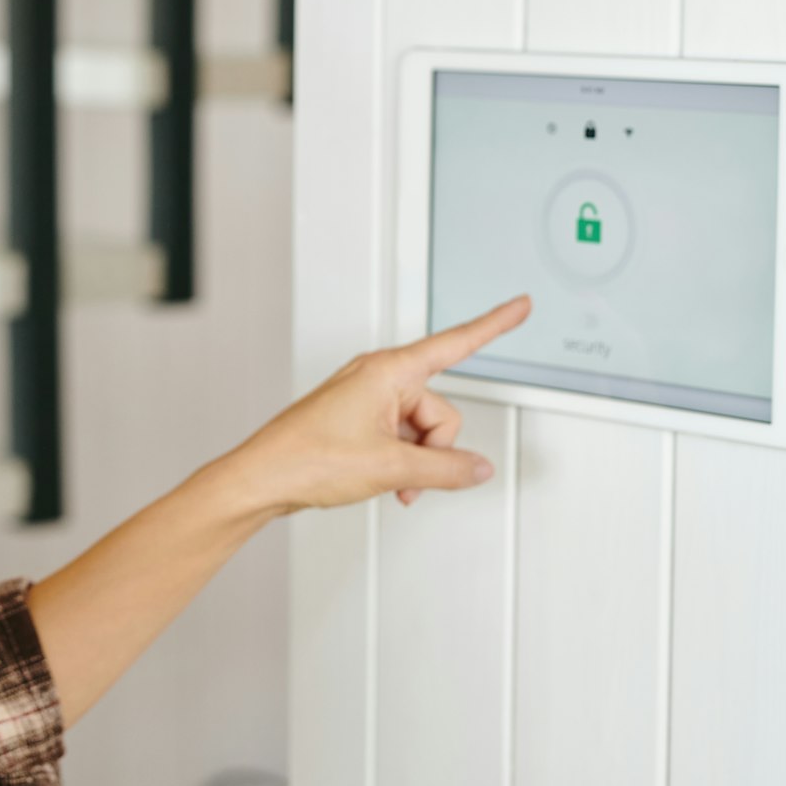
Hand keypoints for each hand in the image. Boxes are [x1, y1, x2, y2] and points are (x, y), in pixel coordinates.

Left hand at [226, 295, 531, 513]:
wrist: (264, 478)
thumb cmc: (308, 458)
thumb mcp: (391, 468)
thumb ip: (445, 468)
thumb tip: (476, 467)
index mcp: (388, 371)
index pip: (455, 344)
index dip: (493, 325)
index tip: (520, 305)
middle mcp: (379, 377)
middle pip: (441, 411)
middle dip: (434, 448)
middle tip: (406, 472)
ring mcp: (367, 398)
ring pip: (422, 430)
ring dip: (416, 461)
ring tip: (386, 479)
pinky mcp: (359, 419)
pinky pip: (401, 438)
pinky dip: (401, 463)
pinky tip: (384, 480)